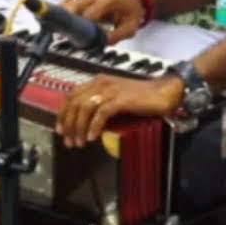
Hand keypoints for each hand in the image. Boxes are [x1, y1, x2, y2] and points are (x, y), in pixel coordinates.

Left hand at [56, 73, 182, 147]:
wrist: (165, 92)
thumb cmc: (142, 98)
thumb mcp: (116, 100)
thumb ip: (101, 106)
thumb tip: (86, 124)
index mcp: (98, 81)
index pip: (72, 95)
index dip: (63, 113)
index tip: (61, 129)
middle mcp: (102, 83)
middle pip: (75, 102)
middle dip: (68, 123)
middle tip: (68, 140)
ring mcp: (111, 90)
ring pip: (85, 108)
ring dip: (79, 127)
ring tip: (79, 142)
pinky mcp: (121, 99)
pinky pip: (101, 113)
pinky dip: (94, 126)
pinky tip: (92, 137)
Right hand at [62, 0, 146, 44]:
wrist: (133, 0)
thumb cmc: (132, 15)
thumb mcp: (129, 28)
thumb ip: (115, 36)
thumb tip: (99, 43)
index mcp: (107, 2)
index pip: (88, 15)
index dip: (82, 28)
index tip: (78, 39)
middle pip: (73, 7)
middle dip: (70, 23)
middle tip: (67, 37)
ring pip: (68, 4)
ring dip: (65, 18)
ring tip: (65, 31)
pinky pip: (68, 1)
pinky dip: (64, 10)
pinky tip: (65, 22)